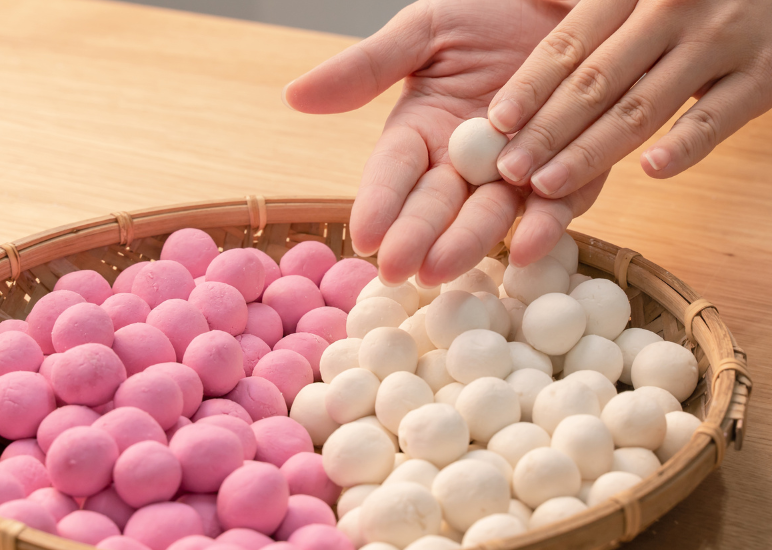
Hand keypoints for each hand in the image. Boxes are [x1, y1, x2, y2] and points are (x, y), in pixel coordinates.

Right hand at [284, 0, 606, 284]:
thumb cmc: (491, 8)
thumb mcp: (425, 31)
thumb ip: (367, 67)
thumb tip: (295, 95)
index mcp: (422, 129)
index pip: (393, 172)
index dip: (377, 203)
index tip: (362, 235)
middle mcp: (465, 162)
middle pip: (436, 204)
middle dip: (416, 237)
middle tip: (398, 269)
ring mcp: (516, 173)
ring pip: (490, 214)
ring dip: (467, 242)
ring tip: (442, 268)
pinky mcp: (570, 175)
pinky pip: (557, 204)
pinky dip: (544, 226)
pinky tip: (526, 246)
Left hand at [489, 0, 771, 212]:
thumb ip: (583, 4)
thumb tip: (523, 21)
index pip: (568, 44)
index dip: (530, 86)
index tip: (497, 123)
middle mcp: (672, 8)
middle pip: (595, 82)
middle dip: (546, 131)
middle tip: (510, 171)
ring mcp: (721, 41)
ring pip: (642, 107)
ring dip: (590, 152)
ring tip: (547, 185)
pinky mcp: (764, 74)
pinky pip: (716, 118)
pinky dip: (684, 146)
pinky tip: (648, 171)